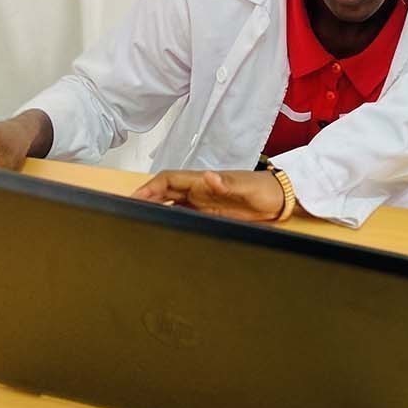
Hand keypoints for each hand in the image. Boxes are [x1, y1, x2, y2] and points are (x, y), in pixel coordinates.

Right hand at [130, 169, 284, 221]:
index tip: (134, 198)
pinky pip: (185, 217)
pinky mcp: (210, 215)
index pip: (169, 180)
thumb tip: (208, 177)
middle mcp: (199, 190)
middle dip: (145, 199)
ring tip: (139, 223)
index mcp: (203, 181)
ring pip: (171, 205)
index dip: (150, 188)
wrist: (280, 199)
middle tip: (127, 212)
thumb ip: (226, 183)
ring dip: (156, 210)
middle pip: (164, 193)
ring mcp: (203, 203)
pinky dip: (172, 221)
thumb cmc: (263, 188)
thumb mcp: (245, 186)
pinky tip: (164, 231)